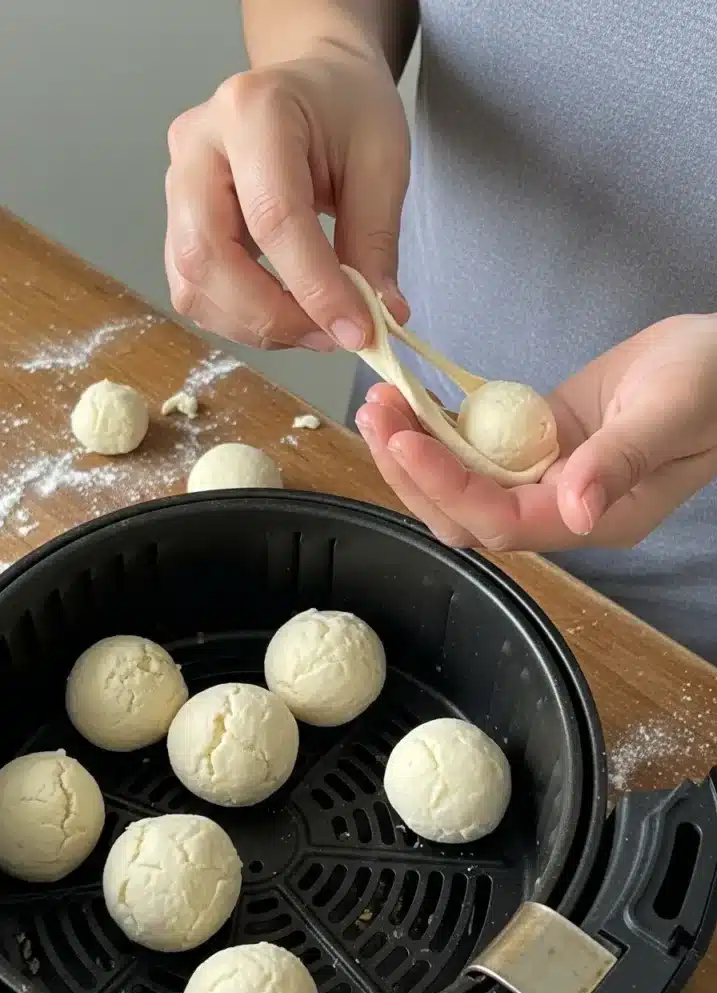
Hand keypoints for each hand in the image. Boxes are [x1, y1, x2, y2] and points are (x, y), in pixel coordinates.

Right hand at [164, 47, 409, 350]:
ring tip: (315, 328)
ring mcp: (176, 183)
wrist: (313, 87)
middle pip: (208, 256)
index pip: (273, 218)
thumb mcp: (382, 162)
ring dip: (255, 325)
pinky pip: (193, 289)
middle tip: (331, 336)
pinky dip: (240, 319)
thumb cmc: (349, 112)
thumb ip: (376, 241)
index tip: (358, 332)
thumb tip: (381, 318)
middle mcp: (197, 145)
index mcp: (252, 110)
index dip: (315, 288)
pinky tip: (286, 314)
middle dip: (272, 316)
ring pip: (192, 282)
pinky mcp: (175, 220)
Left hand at [355, 314, 716, 550]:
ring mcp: (543, 474)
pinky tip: (412, 399)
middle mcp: (559, 507)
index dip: (449, 487)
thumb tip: (575, 511)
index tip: (405, 442)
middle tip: (376, 416)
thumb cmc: (712, 385)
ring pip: (461, 480)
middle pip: (465, 513)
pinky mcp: (534, 441)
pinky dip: (439, 427)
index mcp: (593, 517)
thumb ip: (620, 462)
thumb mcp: (669, 416)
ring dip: (415, 449)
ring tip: (380, 402)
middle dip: (413, 473)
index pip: (502, 520)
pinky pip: (476, 445)